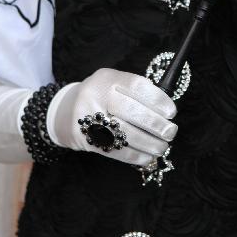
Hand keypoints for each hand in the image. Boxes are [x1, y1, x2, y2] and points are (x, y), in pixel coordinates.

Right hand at [46, 68, 177, 166]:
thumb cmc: (100, 97)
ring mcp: (88, 119)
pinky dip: (135, 156)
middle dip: (155, 124)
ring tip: (162, 146)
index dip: (157, 99)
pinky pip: (115, 150)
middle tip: (171, 131)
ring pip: (124, 134)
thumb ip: (135, 93)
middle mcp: (95, 96)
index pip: (136, 86)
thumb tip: (165, 109)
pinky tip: (148, 157)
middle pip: (131, 111)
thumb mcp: (113, 84)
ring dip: (149, 143)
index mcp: (106, 78)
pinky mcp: (86, 140)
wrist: (65, 112)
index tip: (171, 111)